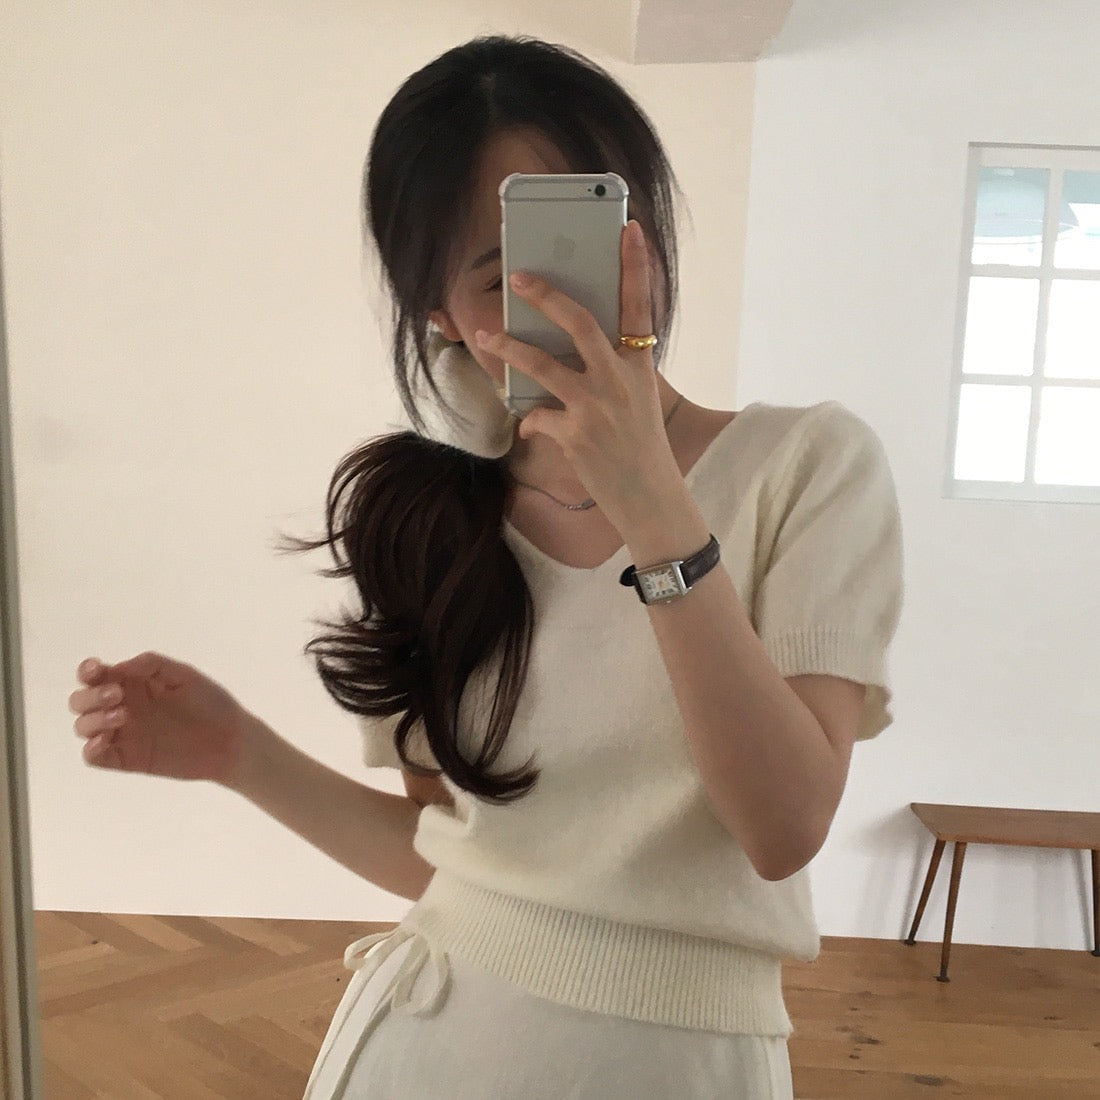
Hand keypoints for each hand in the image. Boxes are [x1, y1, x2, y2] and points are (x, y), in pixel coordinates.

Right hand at [68, 651, 252, 785]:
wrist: (229, 740)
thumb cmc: (210, 703)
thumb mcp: (184, 676)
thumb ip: (153, 666)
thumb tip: (119, 666)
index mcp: (133, 683)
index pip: (97, 675)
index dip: (88, 671)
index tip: (96, 670)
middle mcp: (121, 706)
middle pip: (81, 700)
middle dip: (90, 696)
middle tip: (117, 695)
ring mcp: (122, 734)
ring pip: (83, 726)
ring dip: (92, 719)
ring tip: (122, 716)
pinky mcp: (126, 759)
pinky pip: (94, 757)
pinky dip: (90, 750)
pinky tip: (104, 741)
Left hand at [473, 219, 680, 533]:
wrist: (651, 499)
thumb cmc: (641, 448)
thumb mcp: (638, 402)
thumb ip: (611, 372)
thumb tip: (567, 352)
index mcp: (639, 367)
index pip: (640, 306)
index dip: (636, 266)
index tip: (629, 230)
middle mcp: (619, 380)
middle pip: (580, 323)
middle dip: (546, 296)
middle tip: (519, 277)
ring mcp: (596, 406)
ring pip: (543, 364)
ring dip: (510, 349)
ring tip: (487, 336)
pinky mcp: (575, 435)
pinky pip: (537, 415)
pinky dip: (532, 418)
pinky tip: (534, 425)